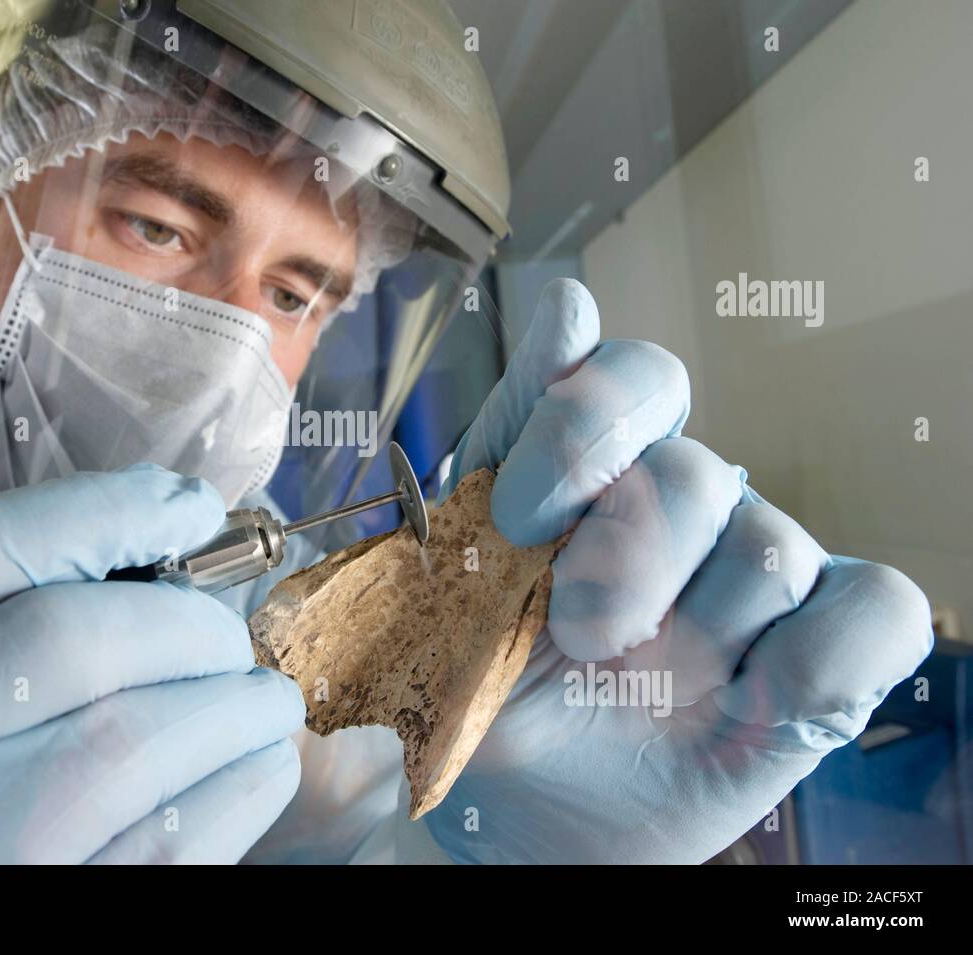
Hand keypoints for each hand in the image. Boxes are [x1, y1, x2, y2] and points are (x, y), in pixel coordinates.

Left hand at [425, 279, 931, 862]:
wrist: (514, 807)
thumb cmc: (479, 675)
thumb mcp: (455, 562)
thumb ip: (508, 438)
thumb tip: (573, 303)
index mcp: (600, 469)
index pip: (638, 380)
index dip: (585, 433)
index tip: (520, 519)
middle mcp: (688, 510)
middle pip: (697, 476)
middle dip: (618, 569)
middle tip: (572, 637)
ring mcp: (755, 586)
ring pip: (771, 550)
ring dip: (687, 636)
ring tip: (630, 687)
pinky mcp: (819, 663)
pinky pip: (876, 612)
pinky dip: (814, 662)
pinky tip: (746, 699)